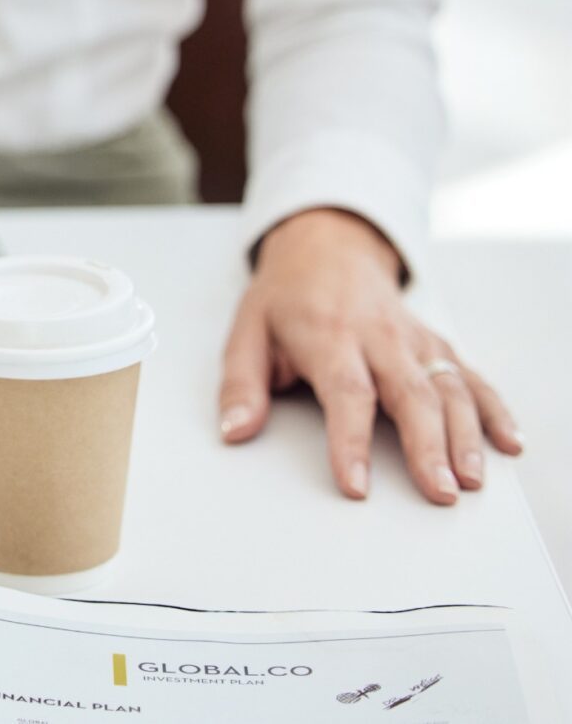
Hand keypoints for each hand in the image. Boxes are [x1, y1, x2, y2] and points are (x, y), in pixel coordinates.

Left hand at [218, 208, 522, 503]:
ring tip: (471, 480)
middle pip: (410, 393)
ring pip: (449, 386)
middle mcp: (379, 336)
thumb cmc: (285, 298)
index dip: (351, 441)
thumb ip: (240, 385)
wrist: (327, 249)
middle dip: (427, 446)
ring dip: (464, 435)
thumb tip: (233, 431)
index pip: (346, 392)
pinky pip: (471, 376)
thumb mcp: (246, 332)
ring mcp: (414, 339)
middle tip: (438, 492)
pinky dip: (493, 409)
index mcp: (328, 335)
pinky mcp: (436, 343)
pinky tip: (507, 442)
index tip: (356, 484)